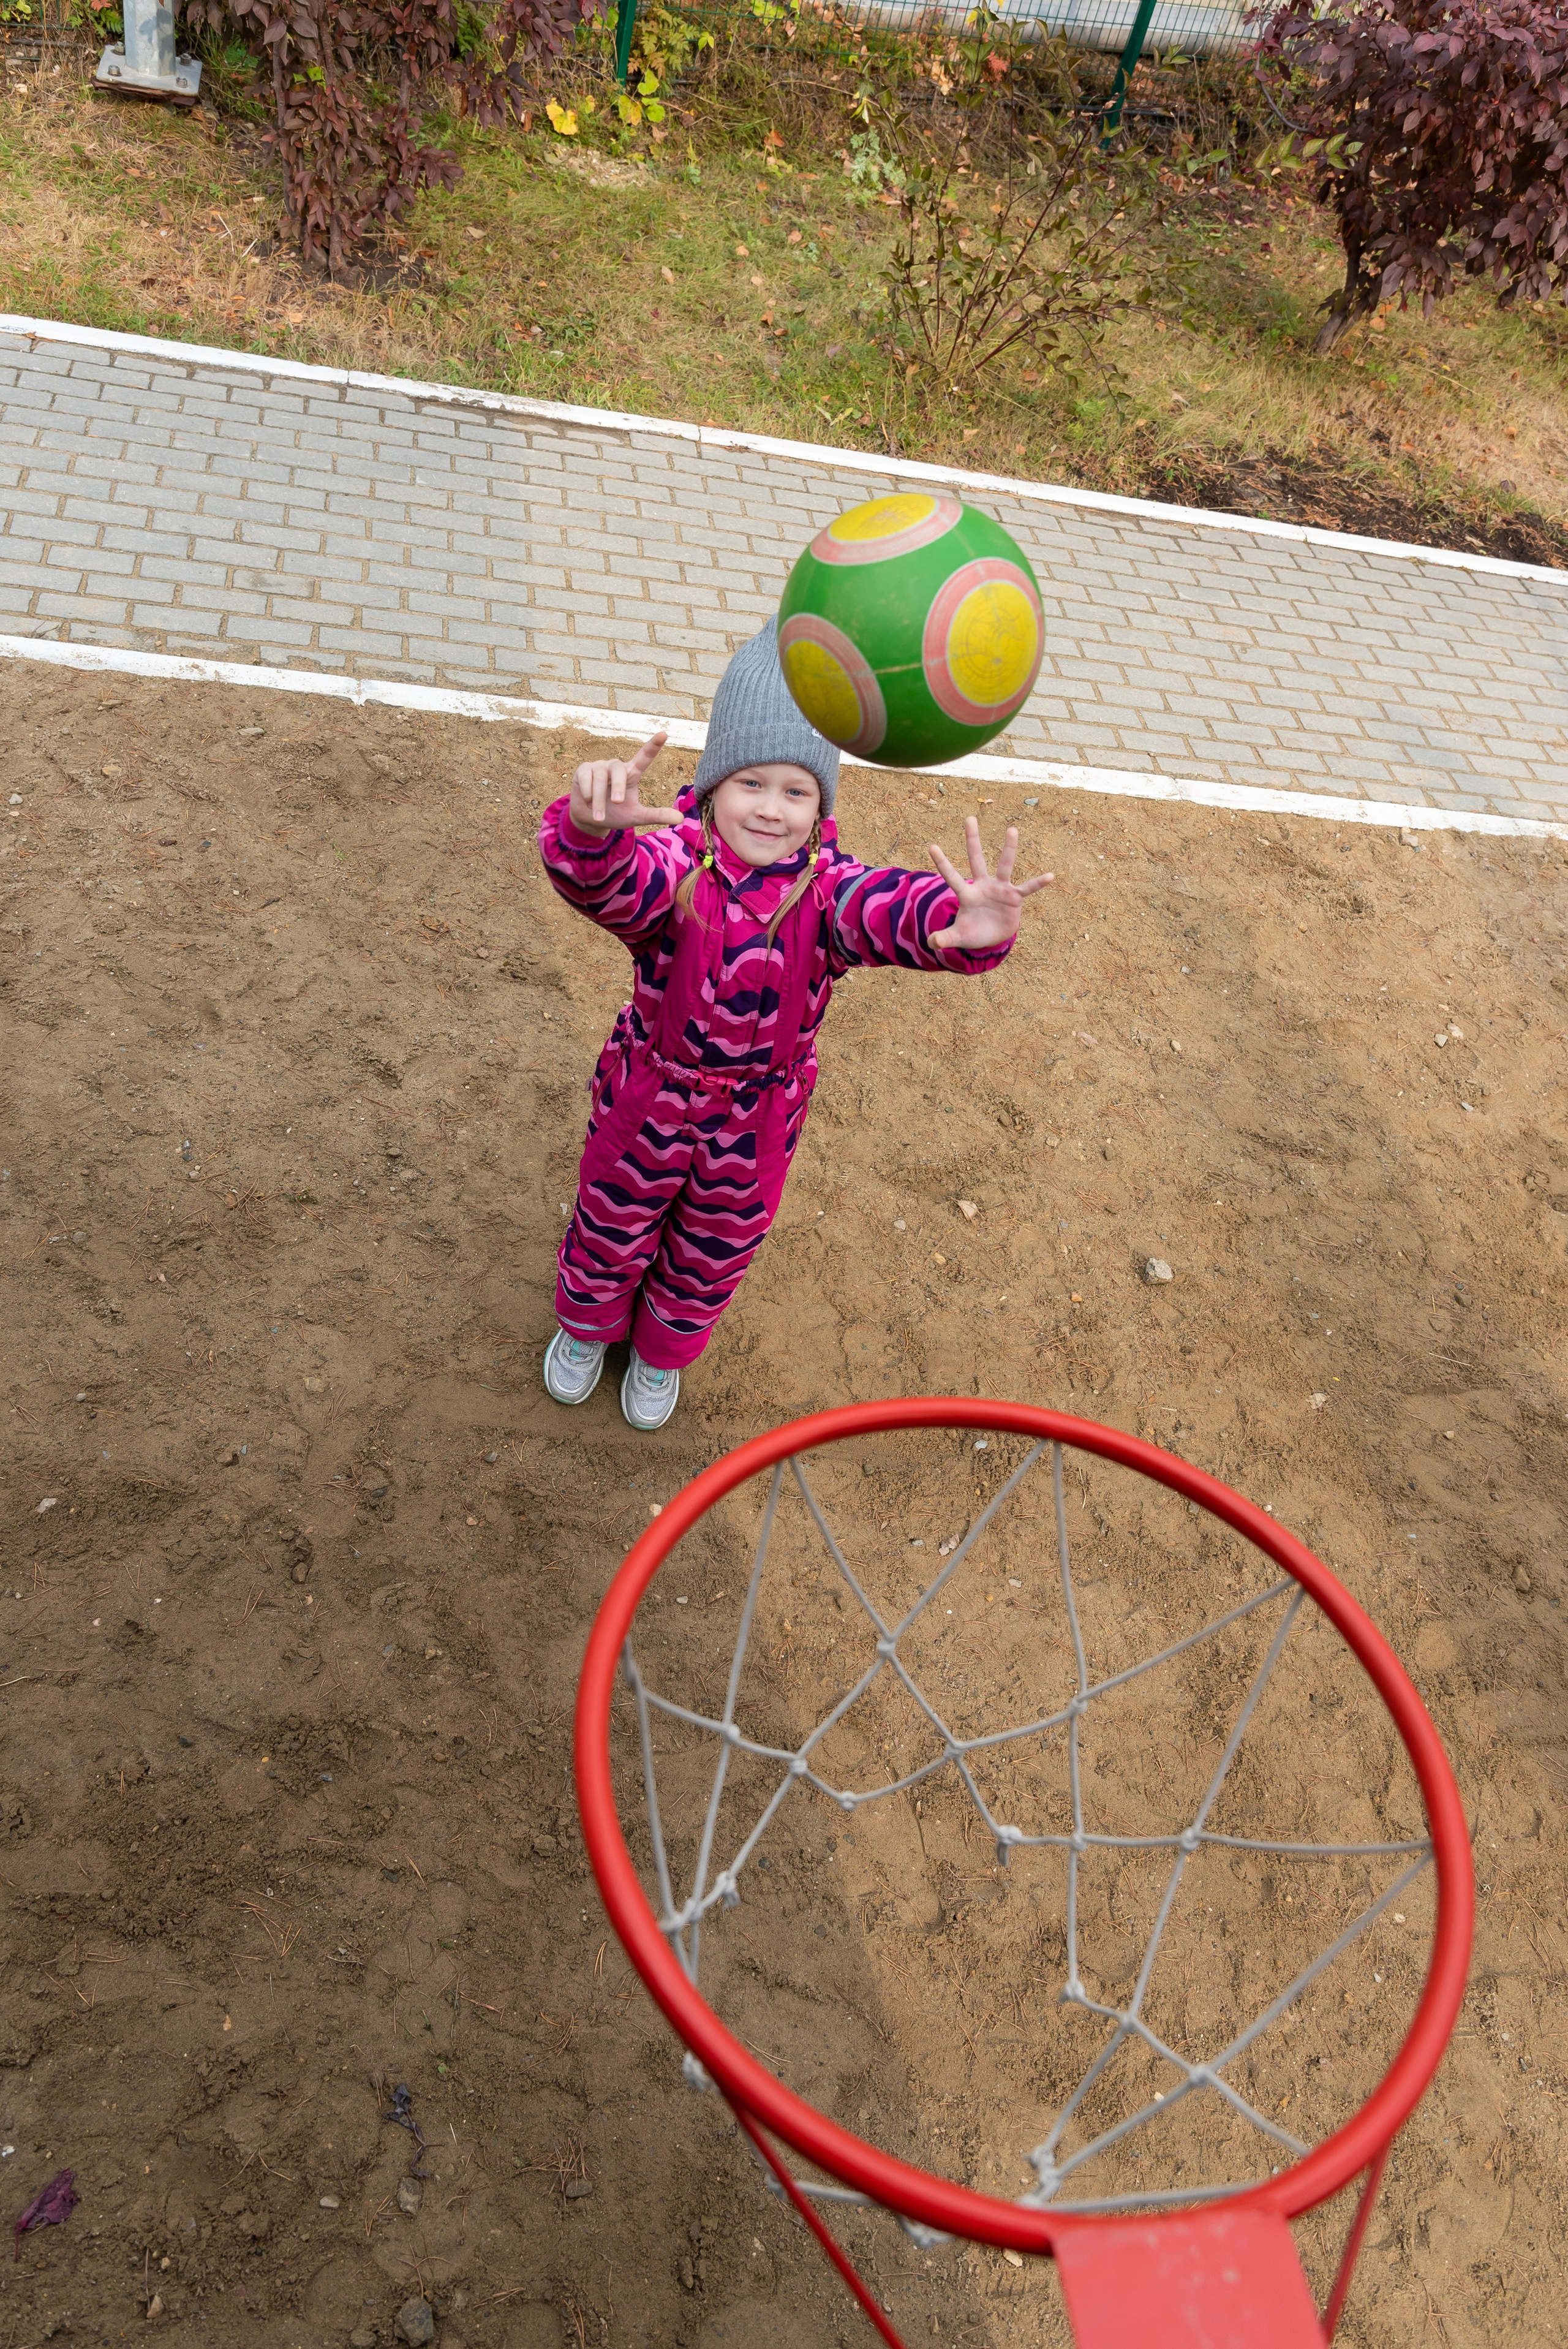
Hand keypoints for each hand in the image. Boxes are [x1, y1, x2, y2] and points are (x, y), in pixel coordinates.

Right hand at [568, 732, 681, 834]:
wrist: (589, 820)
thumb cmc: (615, 814)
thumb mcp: (636, 817)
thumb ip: (656, 815)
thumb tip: (681, 819)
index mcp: (632, 774)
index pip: (644, 757)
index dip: (653, 745)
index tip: (664, 734)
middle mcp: (616, 767)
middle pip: (619, 770)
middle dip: (618, 787)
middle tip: (617, 803)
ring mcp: (599, 766)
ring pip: (600, 777)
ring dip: (599, 800)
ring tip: (598, 817)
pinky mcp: (583, 770)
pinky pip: (585, 778)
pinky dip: (587, 792)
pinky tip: (587, 801)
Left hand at [928, 816, 1052, 951]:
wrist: (993, 937)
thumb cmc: (974, 932)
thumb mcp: (958, 937)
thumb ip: (945, 938)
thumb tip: (931, 942)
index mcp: (967, 894)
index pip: (952, 877)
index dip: (942, 863)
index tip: (931, 846)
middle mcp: (983, 886)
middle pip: (976, 860)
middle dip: (973, 840)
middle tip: (969, 817)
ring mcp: (1000, 889)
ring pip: (1004, 866)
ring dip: (1008, 849)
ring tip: (1011, 830)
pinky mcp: (1014, 898)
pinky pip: (1028, 888)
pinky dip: (1038, 883)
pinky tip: (1050, 876)